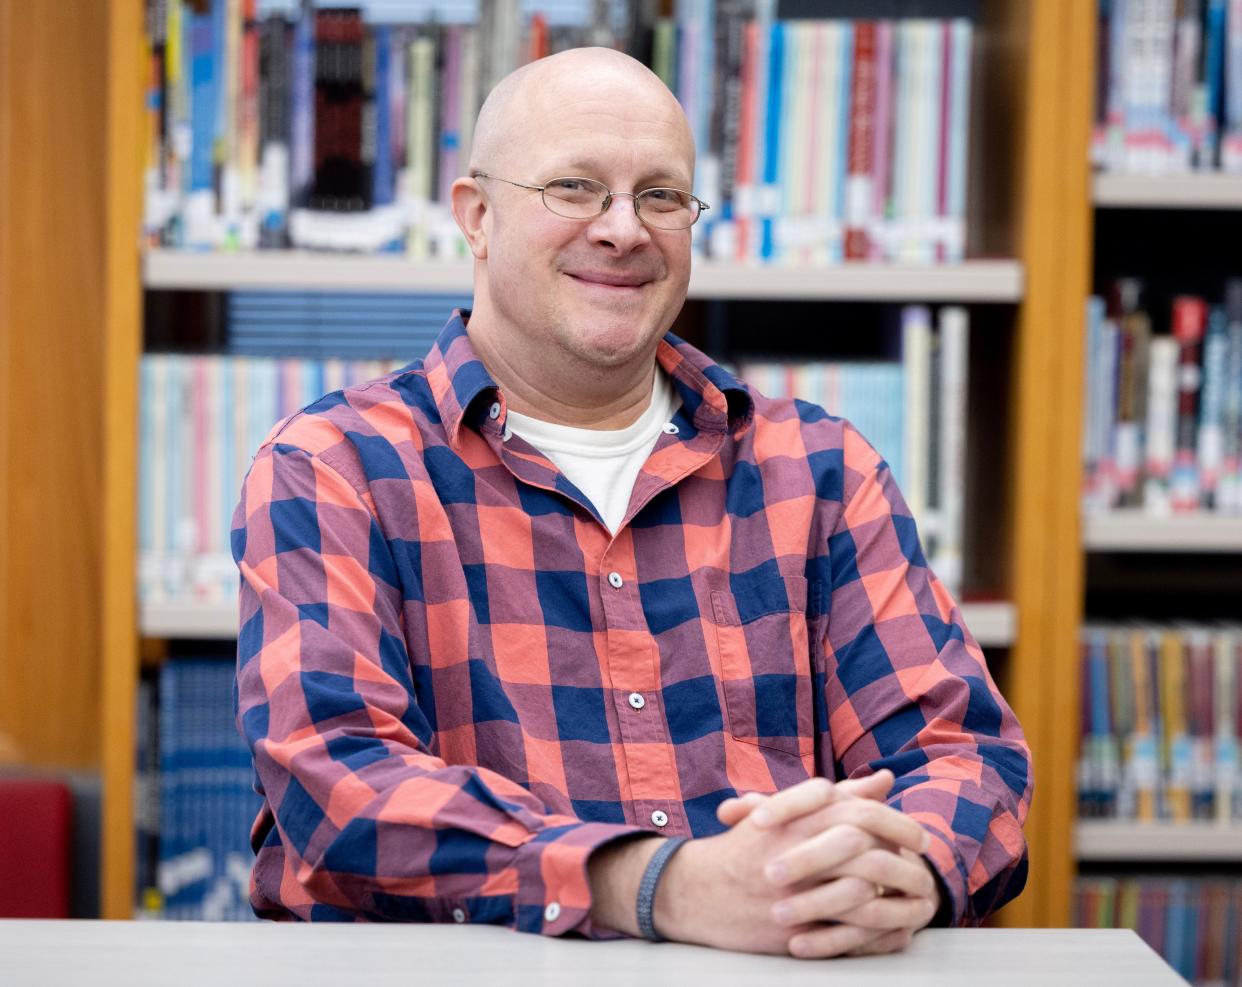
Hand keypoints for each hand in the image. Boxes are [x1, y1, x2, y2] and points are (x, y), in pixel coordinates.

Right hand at [650, 772, 928, 954]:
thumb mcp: (789, 812)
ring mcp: (790, 888)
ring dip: (892, 897)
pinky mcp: (789, 926)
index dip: (894, 822)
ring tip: (913, 898)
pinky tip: (894, 929)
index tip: (917, 835)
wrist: (697, 890)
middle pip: (862, 847)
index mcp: (794, 816)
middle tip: (922, 868)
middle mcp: (792, 846)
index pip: (855, 810)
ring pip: (858, 889)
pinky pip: (843, 930)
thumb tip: (884, 780)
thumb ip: (840, 796)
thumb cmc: (747, 847)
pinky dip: (875, 931)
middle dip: (900, 858)